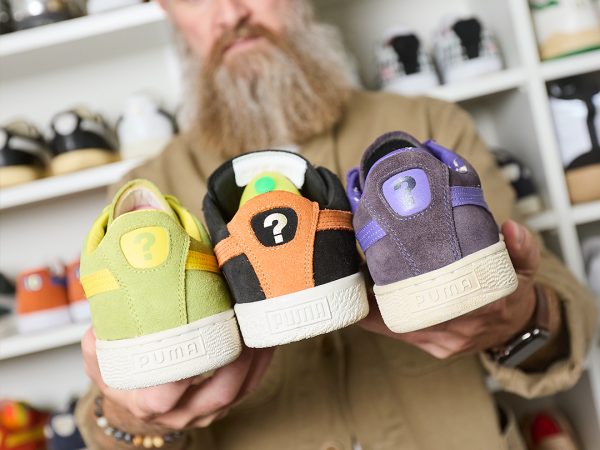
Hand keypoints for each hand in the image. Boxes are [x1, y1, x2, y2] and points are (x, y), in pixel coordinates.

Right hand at [82, 328, 273, 429]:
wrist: (136, 401)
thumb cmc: (123, 377)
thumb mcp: (102, 356)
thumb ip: (103, 335)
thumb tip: (110, 303)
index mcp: (149, 401)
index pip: (169, 393)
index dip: (192, 365)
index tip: (207, 331)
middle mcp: (180, 413)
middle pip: (220, 392)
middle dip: (240, 359)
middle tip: (247, 322)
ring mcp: (204, 412)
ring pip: (240, 391)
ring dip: (257, 359)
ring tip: (262, 326)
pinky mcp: (222, 404)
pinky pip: (249, 387)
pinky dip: (261, 363)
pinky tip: (266, 338)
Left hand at [359, 219, 538, 358]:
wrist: (519, 328)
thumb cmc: (512, 292)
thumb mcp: (525, 266)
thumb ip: (521, 247)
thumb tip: (511, 229)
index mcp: (479, 307)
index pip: (427, 298)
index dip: (395, 282)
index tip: (375, 261)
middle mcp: (458, 330)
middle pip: (405, 313)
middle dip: (379, 290)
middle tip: (364, 263)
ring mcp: (445, 343)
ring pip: (399, 326)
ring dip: (378, 305)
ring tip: (363, 277)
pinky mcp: (437, 348)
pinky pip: (402, 334)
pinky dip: (384, 319)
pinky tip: (369, 299)